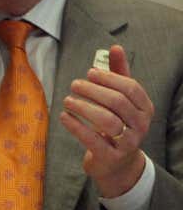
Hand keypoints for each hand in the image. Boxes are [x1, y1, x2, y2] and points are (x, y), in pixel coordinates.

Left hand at [59, 44, 151, 197]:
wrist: (117, 163)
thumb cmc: (118, 122)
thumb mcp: (121, 99)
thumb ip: (118, 74)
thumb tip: (115, 46)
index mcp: (145, 108)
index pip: (130, 88)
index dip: (109, 78)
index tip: (89, 73)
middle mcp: (141, 125)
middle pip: (118, 102)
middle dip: (93, 90)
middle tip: (74, 84)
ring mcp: (128, 142)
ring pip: (107, 120)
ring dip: (84, 107)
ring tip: (67, 100)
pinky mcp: (111, 156)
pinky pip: (93, 139)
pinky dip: (76, 126)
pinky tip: (64, 116)